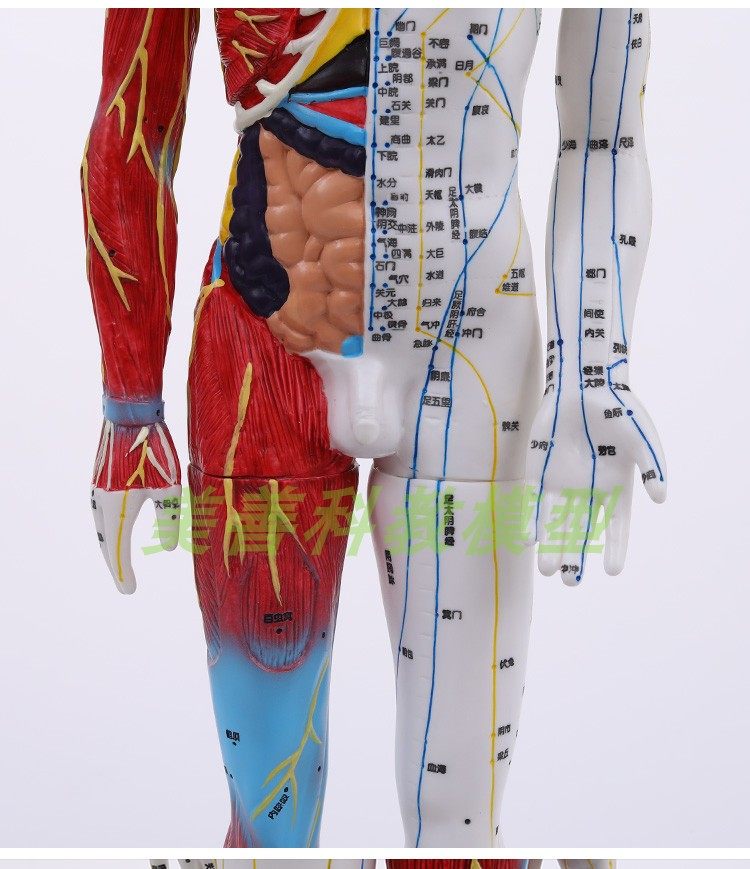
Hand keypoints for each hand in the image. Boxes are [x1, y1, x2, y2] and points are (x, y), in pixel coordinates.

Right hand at [91, 418, 181, 593]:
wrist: (130, 415)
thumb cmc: (154, 451)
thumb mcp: (169, 488)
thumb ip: (168, 520)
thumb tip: (166, 549)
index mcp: (116, 509)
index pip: (117, 550)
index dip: (123, 573)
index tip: (129, 592)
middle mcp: (100, 503)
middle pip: (105, 543)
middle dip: (116, 565)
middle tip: (126, 584)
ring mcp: (96, 491)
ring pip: (101, 528)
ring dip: (111, 547)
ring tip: (121, 562)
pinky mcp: (100, 480)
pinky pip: (102, 513)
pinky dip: (109, 529)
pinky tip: (118, 531)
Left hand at [525, 371, 665, 583]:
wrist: (583, 383)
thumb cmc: (618, 408)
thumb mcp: (642, 437)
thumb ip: (652, 467)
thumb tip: (661, 499)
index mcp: (616, 487)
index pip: (616, 527)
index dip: (616, 549)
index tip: (613, 571)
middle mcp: (587, 491)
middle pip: (581, 531)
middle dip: (575, 556)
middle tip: (571, 582)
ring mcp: (561, 483)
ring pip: (555, 523)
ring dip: (551, 546)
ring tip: (549, 572)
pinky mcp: (538, 473)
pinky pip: (533, 502)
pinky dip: (531, 521)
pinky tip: (529, 541)